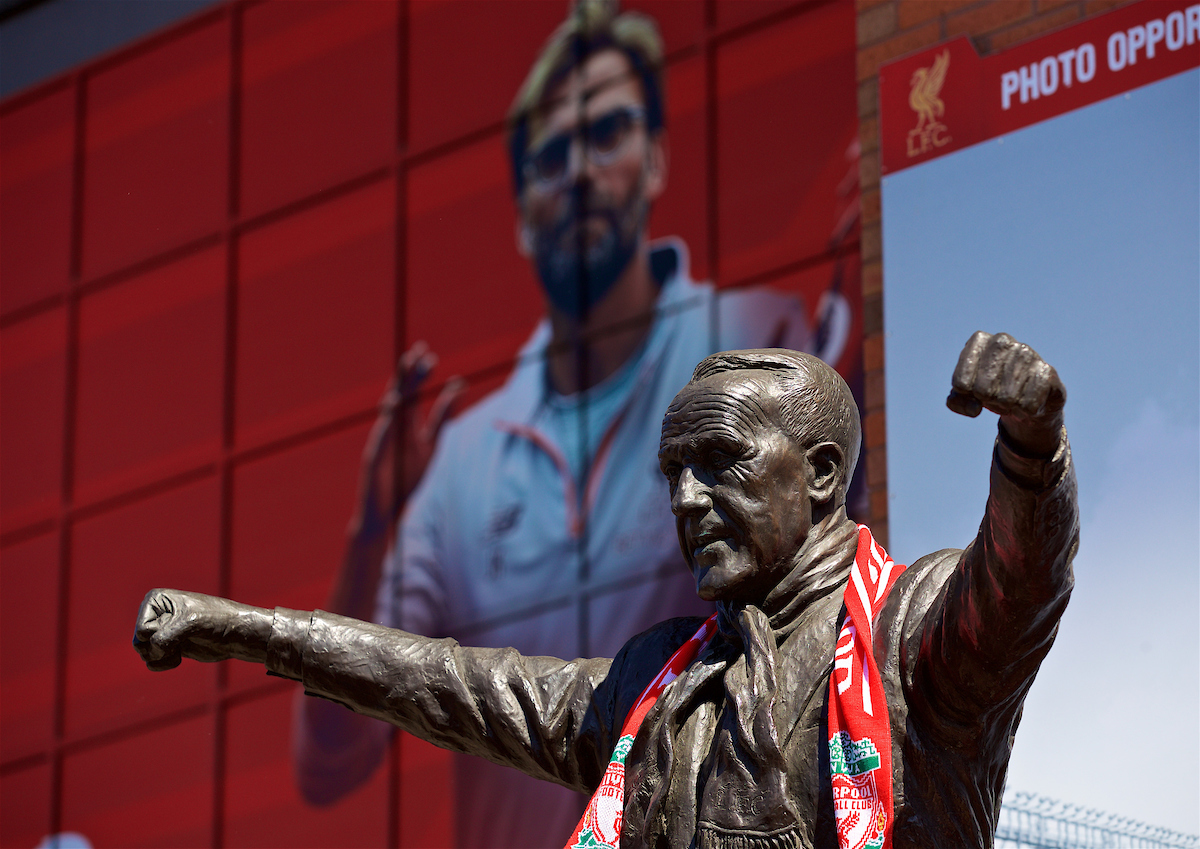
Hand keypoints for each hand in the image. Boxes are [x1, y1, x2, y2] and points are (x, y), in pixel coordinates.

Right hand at [133, 589, 270, 670]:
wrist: (237, 634)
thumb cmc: (216, 620)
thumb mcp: (191, 623)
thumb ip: (166, 636)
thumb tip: (151, 649)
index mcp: (157, 599)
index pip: (142, 630)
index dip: (161, 635)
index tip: (183, 628)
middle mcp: (156, 613)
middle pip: (138, 643)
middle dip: (157, 649)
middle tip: (180, 643)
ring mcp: (161, 630)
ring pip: (143, 653)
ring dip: (161, 657)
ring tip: (180, 650)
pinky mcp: (168, 646)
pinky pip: (152, 662)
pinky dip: (163, 664)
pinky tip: (179, 658)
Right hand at [351, 343, 463, 540]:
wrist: (388, 516)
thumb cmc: (408, 481)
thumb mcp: (433, 446)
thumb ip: (442, 418)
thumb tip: (459, 386)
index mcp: (407, 428)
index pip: (413, 396)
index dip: (420, 376)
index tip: (429, 355)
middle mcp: (393, 431)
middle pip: (401, 397)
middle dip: (410, 375)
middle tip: (419, 352)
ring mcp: (381, 444)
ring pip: (390, 413)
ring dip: (399, 392)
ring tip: (406, 373)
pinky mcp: (373, 461)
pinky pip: (381, 439)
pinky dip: (387, 423)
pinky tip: (393, 407)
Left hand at [947, 331, 1065, 454]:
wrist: (1026, 399)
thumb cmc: (990, 392)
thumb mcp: (965, 397)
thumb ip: (957, 402)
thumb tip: (974, 408)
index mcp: (979, 341)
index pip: (961, 382)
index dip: (968, 396)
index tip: (975, 389)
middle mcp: (1003, 340)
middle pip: (983, 390)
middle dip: (989, 401)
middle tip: (997, 395)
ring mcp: (1027, 353)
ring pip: (1007, 398)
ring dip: (1008, 406)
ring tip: (1013, 397)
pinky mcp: (1047, 371)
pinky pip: (1028, 404)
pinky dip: (1025, 411)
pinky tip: (1029, 402)